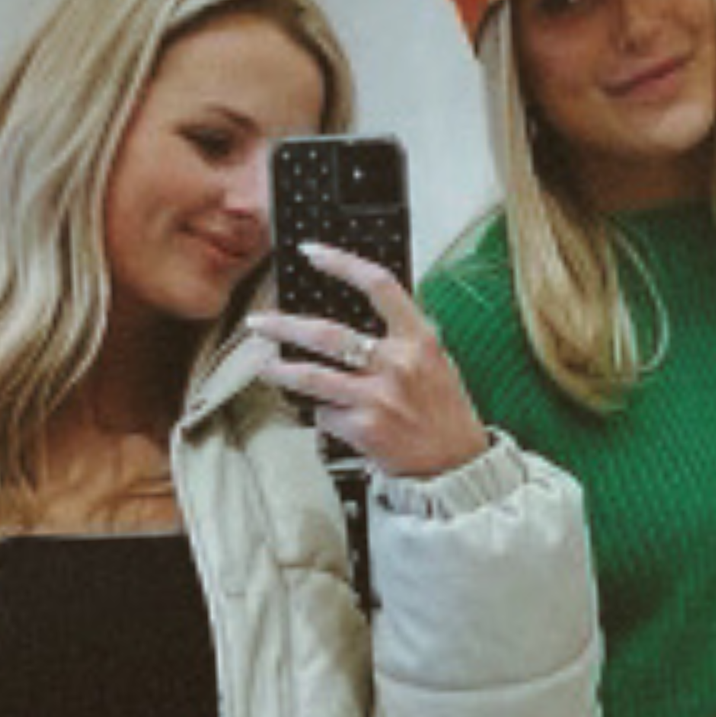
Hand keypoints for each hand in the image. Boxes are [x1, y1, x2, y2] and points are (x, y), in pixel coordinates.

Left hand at [244, 250, 487, 478]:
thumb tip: (356, 313)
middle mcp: (398, 364)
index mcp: (419, 339)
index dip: (341, 263)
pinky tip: (327, 415)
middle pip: (327, 333)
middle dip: (284, 325)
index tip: (311, 252)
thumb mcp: (435, 362)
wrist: (456, 464)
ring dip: (279, 369)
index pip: (379, 285)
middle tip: (260, 322)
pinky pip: (325, 414)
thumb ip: (401, 337)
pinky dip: (321, 413)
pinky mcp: (364, 428)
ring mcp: (378, 397)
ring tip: (263, 365)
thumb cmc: (443, 412)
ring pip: (311, 376)